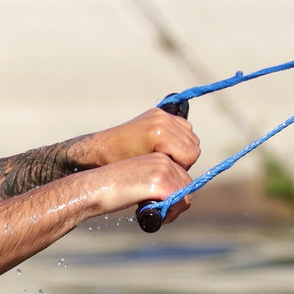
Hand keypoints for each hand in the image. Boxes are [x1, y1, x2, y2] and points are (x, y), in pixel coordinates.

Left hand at [80, 106, 201, 172]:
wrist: (100, 148)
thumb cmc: (117, 164)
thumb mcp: (144, 172)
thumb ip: (167, 171)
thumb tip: (185, 180)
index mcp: (159, 133)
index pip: (190, 154)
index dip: (182, 168)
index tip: (168, 173)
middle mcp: (162, 120)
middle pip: (193, 145)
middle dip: (183, 159)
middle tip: (166, 167)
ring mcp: (161, 115)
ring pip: (190, 136)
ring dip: (181, 149)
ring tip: (164, 157)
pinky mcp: (159, 113)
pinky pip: (182, 127)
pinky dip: (178, 139)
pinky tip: (163, 147)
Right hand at [94, 152, 192, 219]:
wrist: (93, 187)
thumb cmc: (108, 188)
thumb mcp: (136, 180)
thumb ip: (154, 184)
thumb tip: (170, 198)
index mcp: (159, 156)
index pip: (182, 177)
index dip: (175, 195)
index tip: (160, 207)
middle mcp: (164, 160)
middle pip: (186, 186)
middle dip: (175, 204)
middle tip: (158, 214)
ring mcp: (163, 170)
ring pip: (185, 196)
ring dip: (173, 210)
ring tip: (154, 215)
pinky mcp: (160, 183)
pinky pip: (179, 202)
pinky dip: (169, 214)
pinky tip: (151, 215)